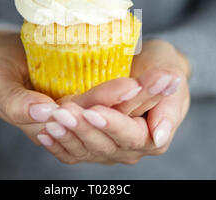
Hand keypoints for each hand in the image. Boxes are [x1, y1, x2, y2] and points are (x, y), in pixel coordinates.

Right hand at [0, 32, 170, 148]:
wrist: (5, 56)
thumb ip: (13, 102)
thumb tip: (47, 112)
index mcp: (44, 127)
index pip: (83, 118)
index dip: (106, 102)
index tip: (131, 83)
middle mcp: (71, 131)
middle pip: (108, 122)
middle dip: (137, 101)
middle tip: (164, 78)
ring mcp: (80, 123)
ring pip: (120, 119)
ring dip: (146, 99)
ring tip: (168, 78)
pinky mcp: (90, 110)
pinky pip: (119, 110)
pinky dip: (141, 97)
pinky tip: (159, 81)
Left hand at [38, 39, 190, 164]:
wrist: (146, 64)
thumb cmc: (160, 65)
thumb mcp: (171, 74)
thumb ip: (168, 102)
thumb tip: (160, 132)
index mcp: (151, 136)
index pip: (131, 136)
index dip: (112, 125)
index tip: (95, 111)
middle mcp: (128, 148)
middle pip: (104, 145)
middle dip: (82, 129)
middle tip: (63, 112)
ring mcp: (107, 149)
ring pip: (84, 150)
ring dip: (66, 136)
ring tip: (51, 120)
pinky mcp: (89, 145)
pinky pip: (71, 151)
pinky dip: (57, 144)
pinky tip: (44, 133)